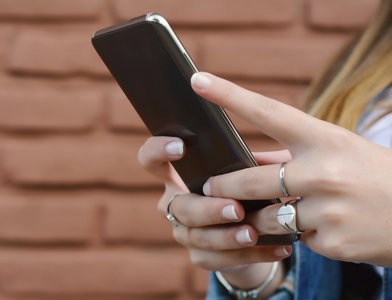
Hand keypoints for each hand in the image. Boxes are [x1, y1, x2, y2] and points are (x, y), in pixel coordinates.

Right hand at [138, 136, 291, 294]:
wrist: (247, 229)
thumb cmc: (242, 188)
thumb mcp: (241, 171)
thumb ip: (245, 163)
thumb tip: (260, 160)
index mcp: (177, 177)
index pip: (150, 160)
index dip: (157, 151)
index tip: (181, 147)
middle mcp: (174, 205)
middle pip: (180, 207)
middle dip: (208, 209)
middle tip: (236, 208)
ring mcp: (183, 233)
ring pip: (199, 238)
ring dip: (228, 237)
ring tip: (254, 233)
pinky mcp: (200, 256)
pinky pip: (222, 260)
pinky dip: (252, 254)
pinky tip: (278, 249)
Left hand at [192, 72, 391, 266]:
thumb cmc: (373, 175)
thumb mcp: (337, 151)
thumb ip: (289, 154)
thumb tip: (247, 158)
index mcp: (325, 139)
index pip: (268, 112)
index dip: (229, 95)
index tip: (199, 81)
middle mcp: (324, 172)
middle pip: (250, 181)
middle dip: (224, 186)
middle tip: (210, 186)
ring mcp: (328, 209)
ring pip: (268, 218)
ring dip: (265, 217)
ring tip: (284, 210)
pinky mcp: (333, 242)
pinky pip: (296, 239)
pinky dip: (301, 234)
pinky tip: (325, 227)